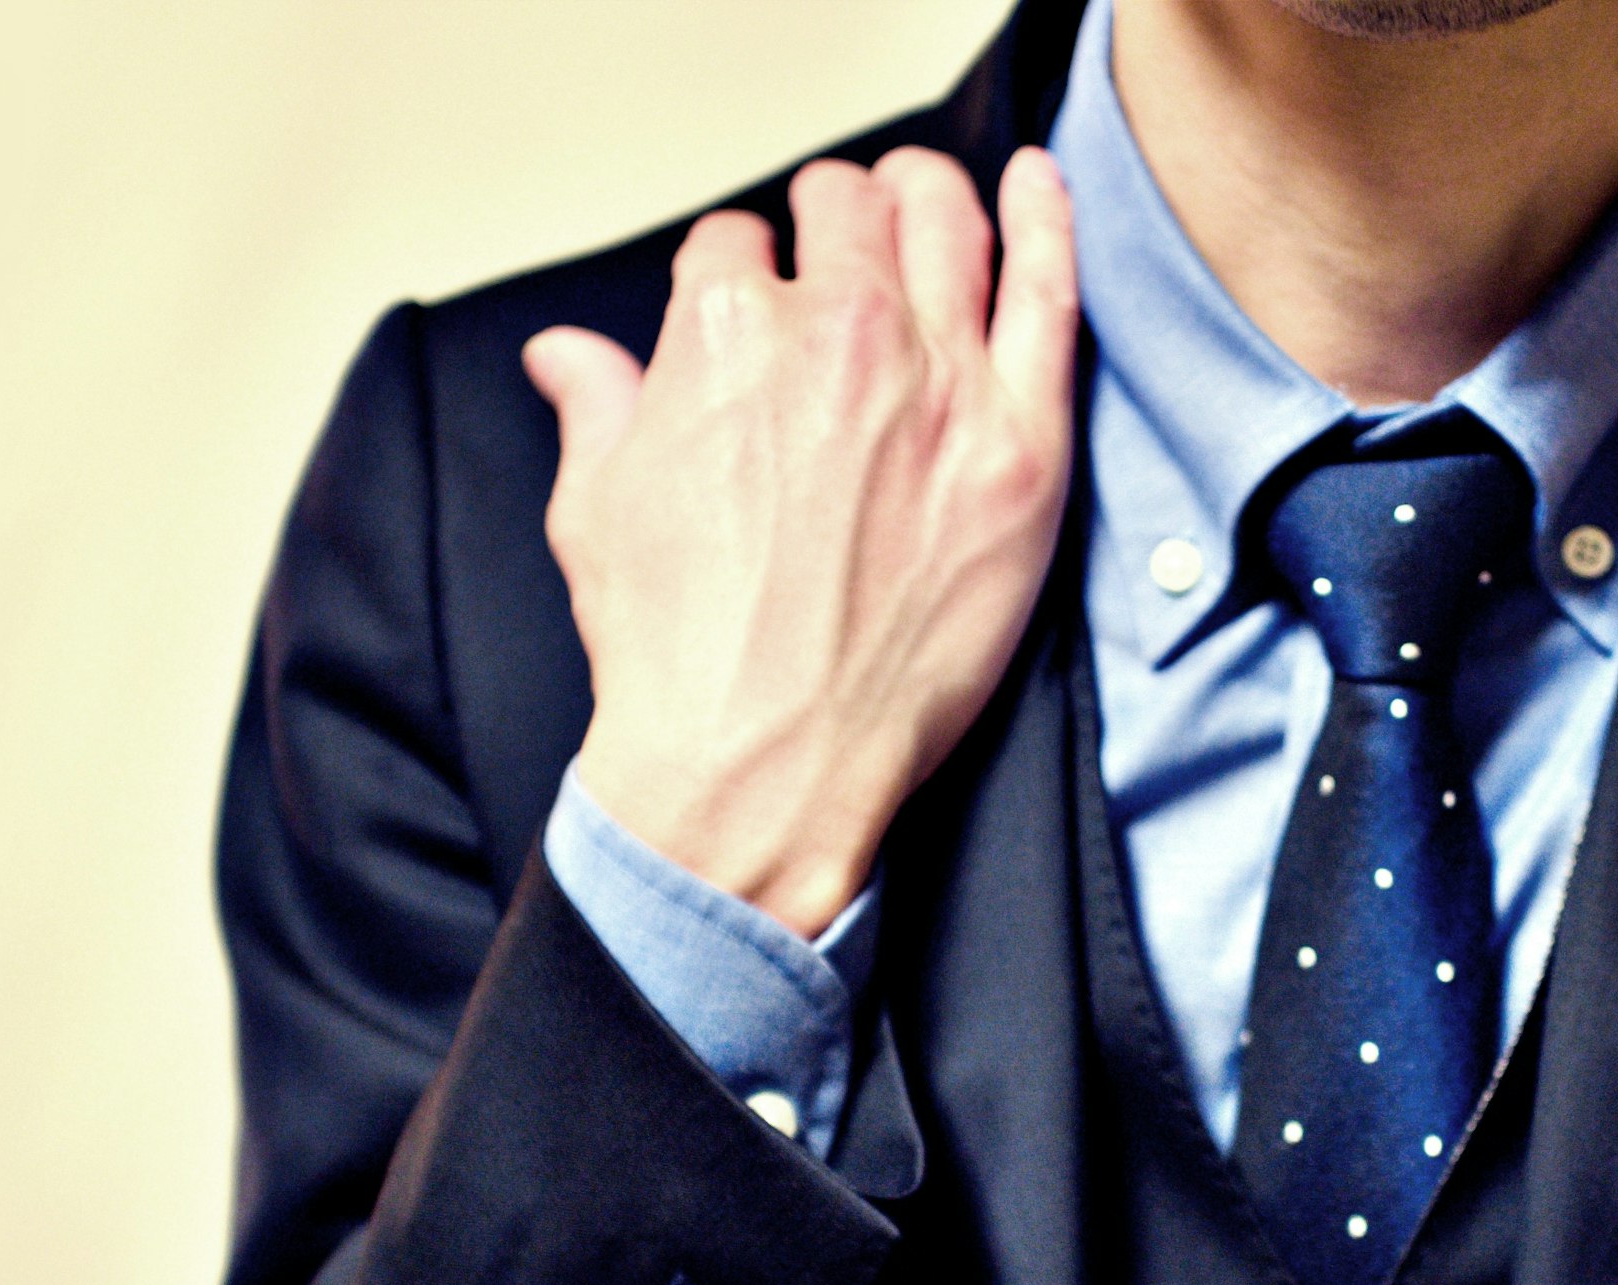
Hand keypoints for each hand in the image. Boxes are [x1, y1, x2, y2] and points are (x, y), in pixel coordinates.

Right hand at [523, 146, 1077, 938]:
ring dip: (926, 199)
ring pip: (944, 223)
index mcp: (723, 332)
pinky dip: (1044, 224)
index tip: (753, 302)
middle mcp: (837, 333)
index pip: (736, 244)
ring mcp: (940, 384)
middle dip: (833, 218)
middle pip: (846, 211)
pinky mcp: (1022, 448)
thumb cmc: (677, 656)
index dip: (741, 271)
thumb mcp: (598, 510)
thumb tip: (568, 356)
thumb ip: (598, 407)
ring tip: (925, 204)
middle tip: (842, 244)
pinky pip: (1050, 296)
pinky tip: (1037, 186)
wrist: (764, 766)